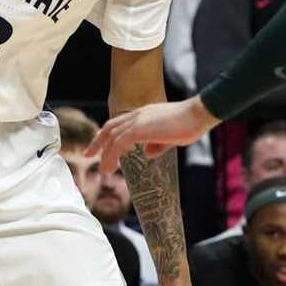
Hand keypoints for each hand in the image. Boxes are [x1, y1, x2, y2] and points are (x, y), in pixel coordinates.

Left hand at [88, 97, 219, 173]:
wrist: (197, 115)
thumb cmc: (190, 124)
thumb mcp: (171, 138)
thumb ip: (158, 145)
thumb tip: (148, 153)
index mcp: (144, 115)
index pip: (120, 123)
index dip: (109, 134)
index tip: (101, 146)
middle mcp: (138, 115)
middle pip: (110, 127)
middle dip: (98, 141)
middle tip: (88, 154)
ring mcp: (137, 120)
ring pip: (112, 136)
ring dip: (104, 154)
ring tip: (103, 170)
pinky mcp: (139, 129)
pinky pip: (118, 143)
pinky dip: (111, 155)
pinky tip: (110, 167)